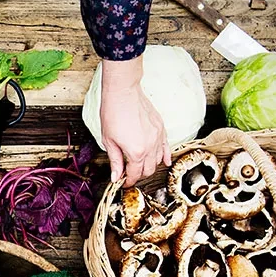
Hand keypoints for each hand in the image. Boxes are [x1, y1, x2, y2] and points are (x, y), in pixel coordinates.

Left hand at [99, 57, 169, 187]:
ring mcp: (158, 137)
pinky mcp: (161, 128)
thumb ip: (115, 161)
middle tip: (129, 175)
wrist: (123, 93)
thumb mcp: (109, 141)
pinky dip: (165, 156)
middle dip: (138, 175)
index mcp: (136, 152)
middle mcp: (150, 147)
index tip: (123, 182)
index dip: (128, 181)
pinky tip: (165, 162)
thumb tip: (116, 177)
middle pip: (148, 170)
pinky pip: (166, 147)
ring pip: (158, 160)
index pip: (134, 174)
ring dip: (150, 167)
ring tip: (141, 167)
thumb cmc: (113, 114)